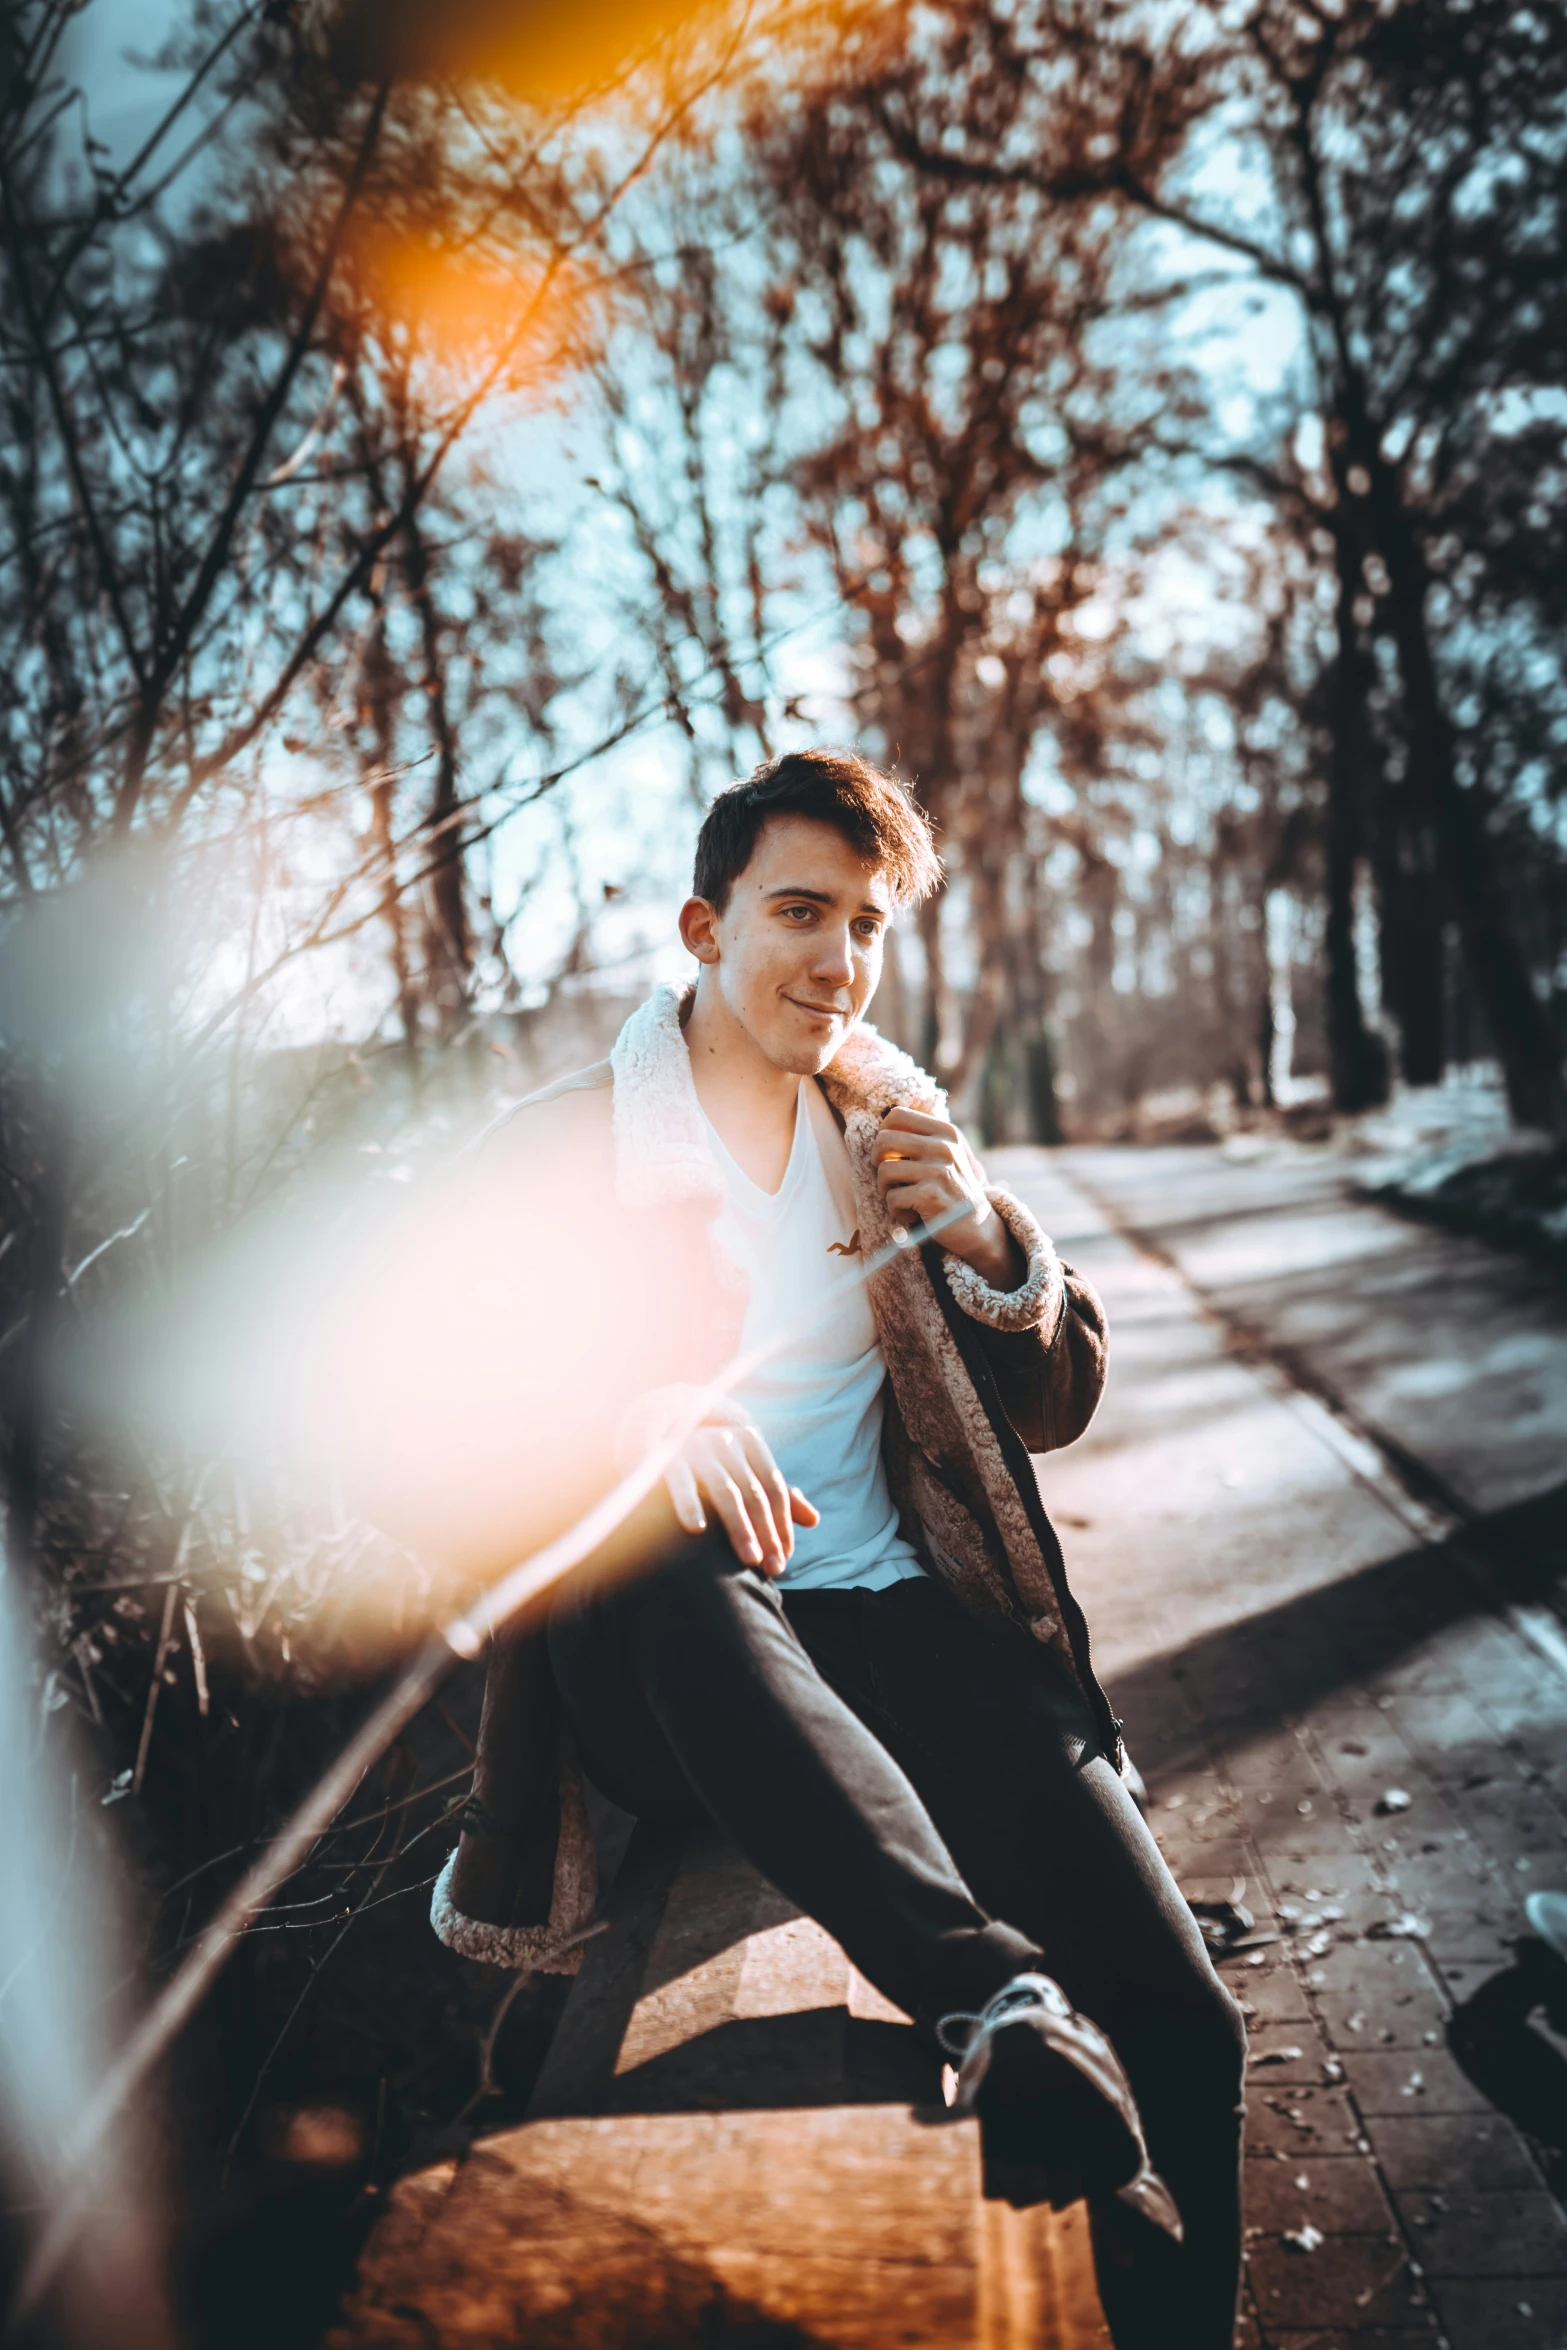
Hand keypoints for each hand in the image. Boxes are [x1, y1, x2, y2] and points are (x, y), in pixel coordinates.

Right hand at [665, 1399, 818, 1575]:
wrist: (658, 1431)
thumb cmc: (709, 1463)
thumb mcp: (744, 1472)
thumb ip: (776, 1495)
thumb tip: (814, 1519)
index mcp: (749, 1442)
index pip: (774, 1487)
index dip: (782, 1522)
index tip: (785, 1555)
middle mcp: (726, 1441)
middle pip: (754, 1493)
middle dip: (767, 1533)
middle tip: (774, 1569)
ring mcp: (696, 1447)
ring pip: (726, 1492)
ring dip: (740, 1528)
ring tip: (750, 1559)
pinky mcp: (666, 1457)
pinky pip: (680, 1482)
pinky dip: (689, 1504)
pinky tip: (697, 1529)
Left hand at [875, 1106, 1022, 1287]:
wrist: (977, 1226)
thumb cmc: (949, 1189)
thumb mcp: (942, 1155)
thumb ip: (918, 1139)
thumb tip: (880, 1130)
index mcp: (945, 1131)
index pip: (896, 1116)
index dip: (883, 1135)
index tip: (890, 1154)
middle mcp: (944, 1146)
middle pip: (883, 1140)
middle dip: (878, 1162)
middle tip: (890, 1178)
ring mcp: (938, 1170)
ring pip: (884, 1171)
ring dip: (887, 1190)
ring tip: (904, 1198)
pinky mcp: (930, 1195)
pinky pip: (892, 1198)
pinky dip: (897, 1211)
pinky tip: (913, 1215)